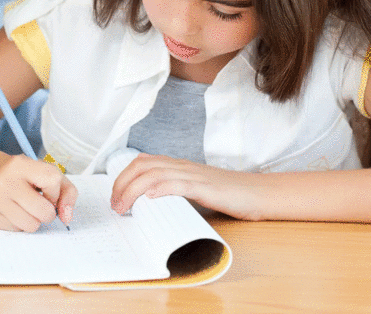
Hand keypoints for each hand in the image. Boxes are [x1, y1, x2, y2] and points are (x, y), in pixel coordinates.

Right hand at [0, 154, 77, 231]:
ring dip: (33, 220)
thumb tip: (66, 217)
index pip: (52, 181)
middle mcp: (4, 179)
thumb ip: (67, 192)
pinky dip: (18, 224)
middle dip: (47, 212)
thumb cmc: (26, 176)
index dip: (56, 192)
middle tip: (40, 205)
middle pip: (43, 211)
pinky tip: (13, 211)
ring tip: (26, 208)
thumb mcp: (48, 173)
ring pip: (30, 225)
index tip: (49, 192)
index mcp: (22, 163)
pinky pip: (15, 230)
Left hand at [110, 153, 260, 219]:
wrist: (256, 192)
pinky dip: (161, 188)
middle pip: (142, 166)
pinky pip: (178, 183)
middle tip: (115, 206)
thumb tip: (150, 205)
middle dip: (122, 184)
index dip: (123, 177)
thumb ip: (175, 191)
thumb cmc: (226, 194)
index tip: (114, 197)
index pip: (142, 162)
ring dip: (133, 189)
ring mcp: (192, 175)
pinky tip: (150, 197)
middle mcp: (181, 166)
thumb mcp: (194, 190)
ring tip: (124, 206)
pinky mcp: (204, 187)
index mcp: (177, 166)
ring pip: (154, 173)